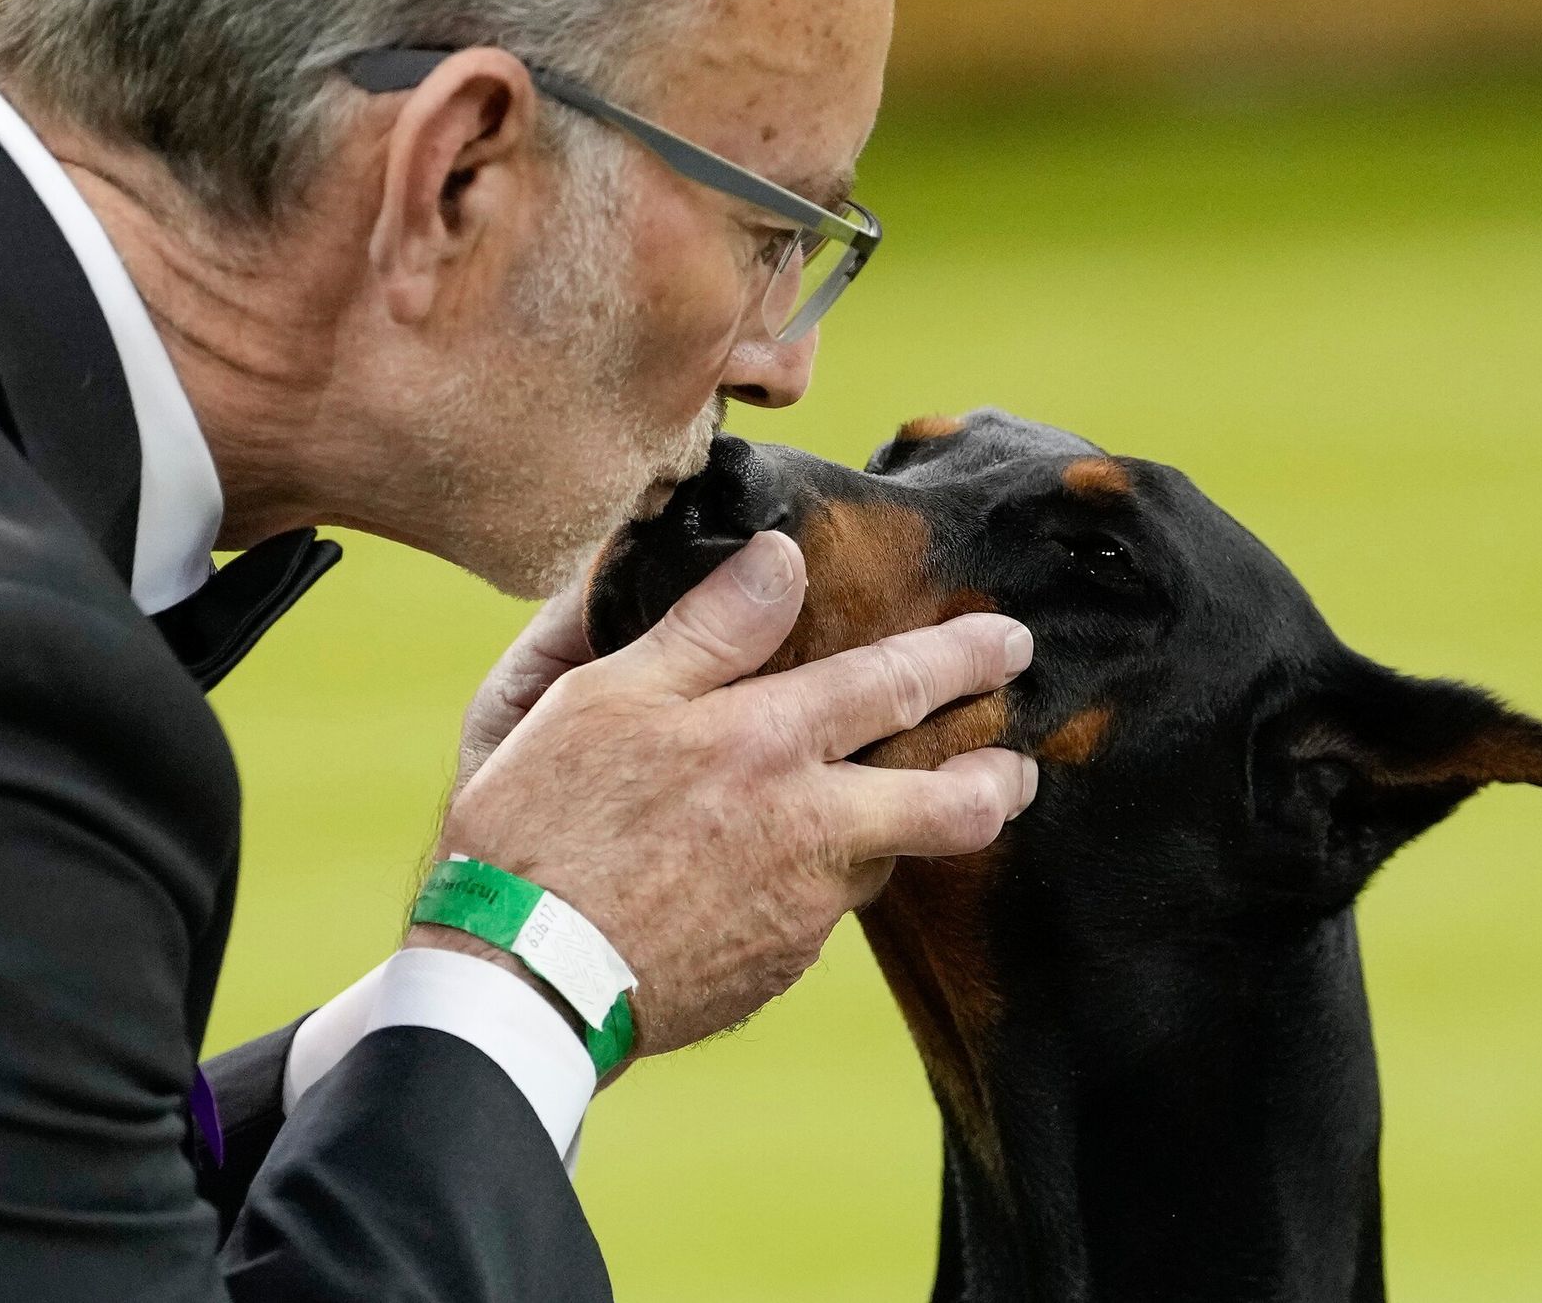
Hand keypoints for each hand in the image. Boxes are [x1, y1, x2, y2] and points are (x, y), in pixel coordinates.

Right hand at [409, 531, 1037, 1057]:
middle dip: (1001, 772)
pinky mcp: (777, 968)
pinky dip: (823, 883)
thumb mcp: (600, 697)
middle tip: (1021, 759)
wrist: (520, 982)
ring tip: (909, 811)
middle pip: (953, 801)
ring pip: (886, 858)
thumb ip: (705, 628)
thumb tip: (780, 558)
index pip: (895, 682)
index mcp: (766, 742)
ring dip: (908, 832)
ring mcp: (802, 909)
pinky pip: (823, 912)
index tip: (1008, 641)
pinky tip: (782, 875)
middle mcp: (810, 828)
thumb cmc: (540, 826)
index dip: (963, 656)